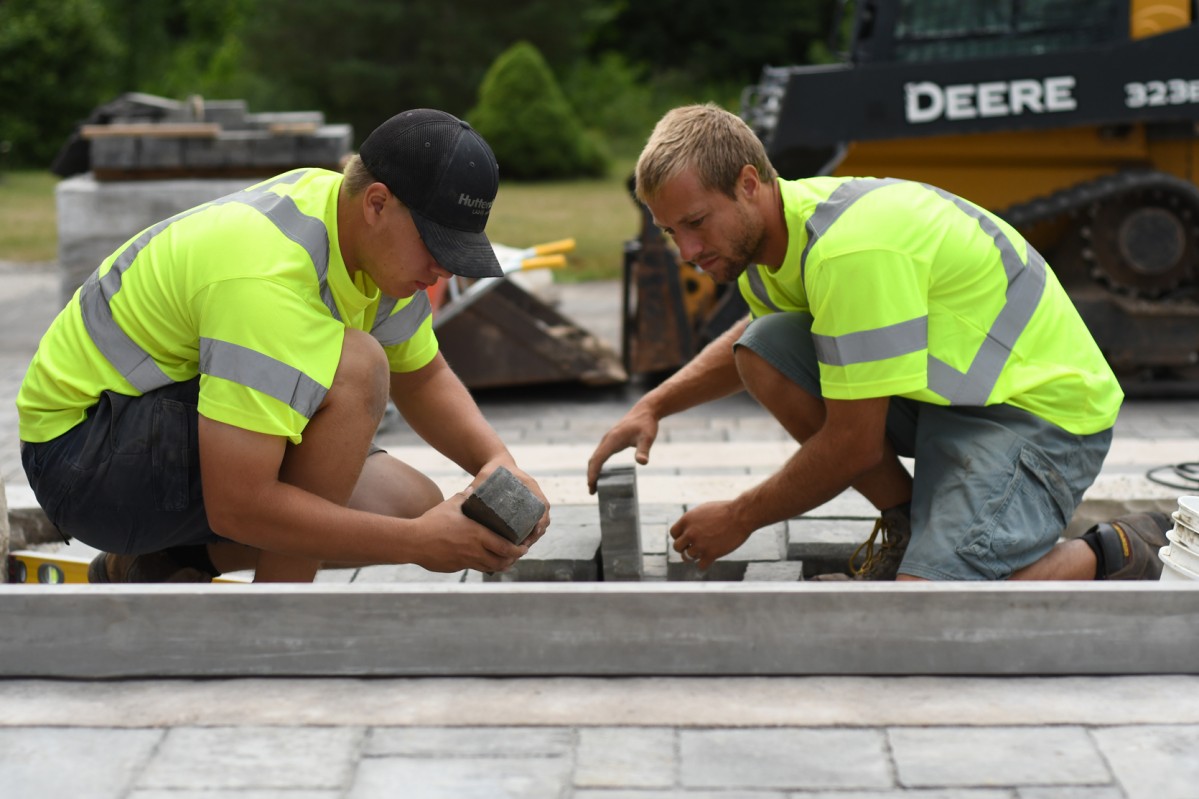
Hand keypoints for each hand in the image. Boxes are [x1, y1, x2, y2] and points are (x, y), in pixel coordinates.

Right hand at [411, 491, 529, 572]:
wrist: (413, 541)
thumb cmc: (433, 521)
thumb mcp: (452, 504)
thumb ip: (466, 497)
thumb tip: (474, 489)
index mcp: (477, 534)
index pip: (505, 547)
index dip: (518, 550)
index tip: (524, 547)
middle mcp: (474, 550)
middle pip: (502, 561)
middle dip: (513, 559)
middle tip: (518, 554)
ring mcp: (465, 561)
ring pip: (490, 568)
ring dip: (500, 564)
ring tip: (506, 559)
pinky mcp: (457, 567)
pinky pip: (475, 568)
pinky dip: (485, 566)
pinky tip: (486, 560)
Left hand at [473, 460, 551, 546]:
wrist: (497, 464)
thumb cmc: (492, 470)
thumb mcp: (486, 476)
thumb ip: (478, 485)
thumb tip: (467, 496)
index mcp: (529, 486)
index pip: (543, 506)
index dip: (541, 521)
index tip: (535, 532)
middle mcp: (534, 495)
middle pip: (543, 519)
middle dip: (536, 534)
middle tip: (523, 546)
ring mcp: (532, 502)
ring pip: (539, 523)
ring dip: (533, 536)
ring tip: (520, 548)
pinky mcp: (527, 508)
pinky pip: (534, 523)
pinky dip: (530, 533)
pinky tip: (519, 544)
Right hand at [586, 404, 659, 493]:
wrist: (645, 411)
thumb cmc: (646, 424)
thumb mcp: (647, 438)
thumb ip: (643, 450)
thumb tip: (642, 463)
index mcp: (612, 440)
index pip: (598, 459)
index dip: (593, 473)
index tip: (591, 485)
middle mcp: (607, 440)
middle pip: (594, 460)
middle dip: (591, 475)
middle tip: (592, 491)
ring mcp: (608, 439)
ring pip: (596, 457)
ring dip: (593, 470)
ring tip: (594, 485)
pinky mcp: (611, 440)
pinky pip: (600, 454)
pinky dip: (598, 464)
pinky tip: (602, 472)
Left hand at [669, 501, 751, 570]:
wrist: (741, 515)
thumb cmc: (725, 510)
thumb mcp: (704, 510)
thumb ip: (693, 521)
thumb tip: (686, 530)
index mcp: (687, 520)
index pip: (673, 533)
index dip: (680, 537)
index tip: (688, 538)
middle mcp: (690, 533)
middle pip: (677, 547)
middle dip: (684, 548)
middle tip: (693, 547)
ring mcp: (700, 544)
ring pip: (688, 557)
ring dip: (695, 556)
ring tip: (704, 552)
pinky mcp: (711, 554)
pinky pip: (701, 566)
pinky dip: (704, 564)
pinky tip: (710, 558)